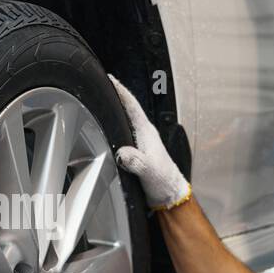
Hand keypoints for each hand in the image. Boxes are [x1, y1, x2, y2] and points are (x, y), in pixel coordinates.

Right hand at [109, 74, 191, 210]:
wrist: (170, 193)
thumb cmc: (163, 181)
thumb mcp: (148, 171)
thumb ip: (136, 161)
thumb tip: (122, 154)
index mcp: (147, 132)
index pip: (132, 106)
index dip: (121, 91)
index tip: (110, 78)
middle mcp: (145, 133)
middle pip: (129, 108)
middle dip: (116, 94)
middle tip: (103, 84)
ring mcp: (142, 141)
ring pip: (127, 119)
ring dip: (117, 108)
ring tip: (105, 99)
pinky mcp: (139, 149)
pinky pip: (125, 131)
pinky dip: (117, 124)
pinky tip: (111, 126)